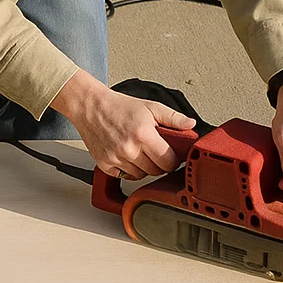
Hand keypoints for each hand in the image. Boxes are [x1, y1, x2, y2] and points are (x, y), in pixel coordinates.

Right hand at [50, 70, 195, 179]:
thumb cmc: (119, 107)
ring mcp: (116, 158)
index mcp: (144, 135)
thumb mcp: (150, 106)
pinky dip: (128, 170)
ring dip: (144, 167)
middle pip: (156, 171)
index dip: (173, 160)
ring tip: (140, 152)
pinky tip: (127, 156)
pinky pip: (124, 176)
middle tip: (155, 151)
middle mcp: (129, 149)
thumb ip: (173, 118)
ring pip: (141, 176)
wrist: (91, 107)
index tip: (171, 155)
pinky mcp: (105, 164)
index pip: (168, 163)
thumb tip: (191, 125)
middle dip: (159, 163)